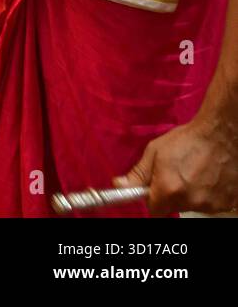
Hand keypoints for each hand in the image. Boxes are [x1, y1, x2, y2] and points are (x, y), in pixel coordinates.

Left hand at [115, 116, 237, 214]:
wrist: (221, 134)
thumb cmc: (186, 140)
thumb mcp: (155, 152)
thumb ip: (138, 174)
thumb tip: (119, 185)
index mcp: (169, 190)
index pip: (155, 212)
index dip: (153, 201)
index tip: (155, 190)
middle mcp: (190, 201)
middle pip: (174, 207)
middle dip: (172, 194)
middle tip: (177, 174)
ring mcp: (211, 204)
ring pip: (192, 205)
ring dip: (191, 194)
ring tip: (196, 173)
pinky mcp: (227, 202)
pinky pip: (211, 203)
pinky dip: (208, 194)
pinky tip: (209, 177)